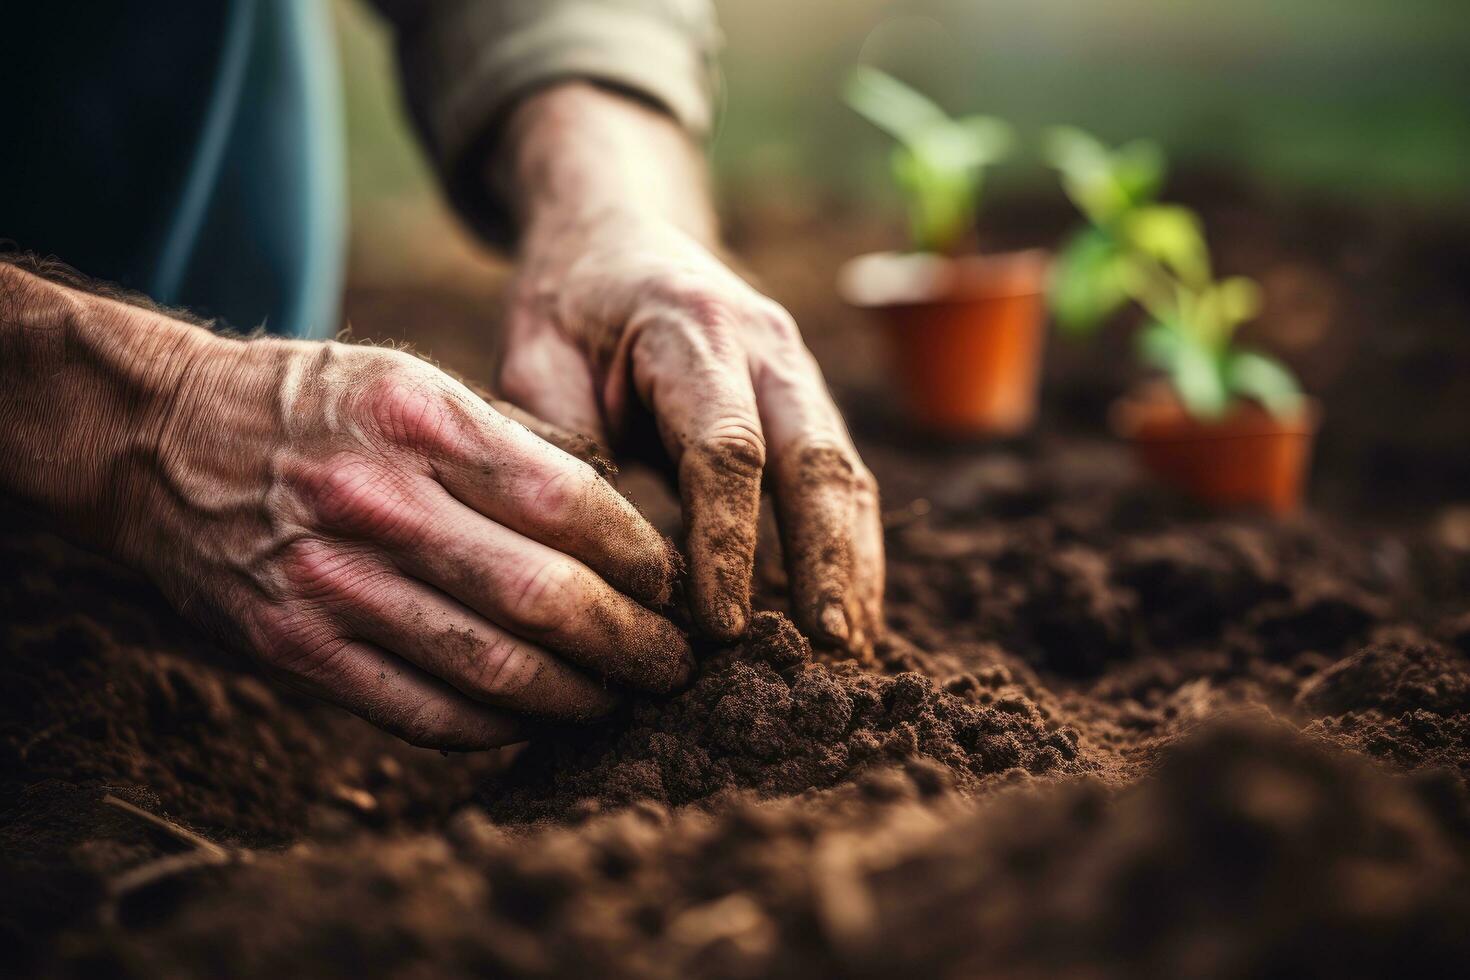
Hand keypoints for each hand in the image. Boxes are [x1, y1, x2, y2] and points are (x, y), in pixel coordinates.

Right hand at [0, 264, 689, 749]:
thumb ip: (507, 443)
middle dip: (632, 642)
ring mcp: (330, 583)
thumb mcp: (408, 379)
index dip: (641, 557)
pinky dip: (496, 727)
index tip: (672, 583)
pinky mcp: (294, 649)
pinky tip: (538, 717)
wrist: (158, 440)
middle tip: (674, 662)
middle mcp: (377, 502)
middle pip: (545, 598)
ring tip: (623, 699)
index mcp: (418, 420)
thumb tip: (616, 520)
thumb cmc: (310, 406)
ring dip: (578, 697)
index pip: (570, 502)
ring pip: (493, 670)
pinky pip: (422, 711)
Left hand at [500, 208, 883, 652]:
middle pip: (816, 458)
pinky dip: (852, 547)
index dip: (728, 542)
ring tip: (851, 653)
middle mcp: (766, 343)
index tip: (718, 627)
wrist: (617, 234)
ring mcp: (800, 369)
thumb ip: (561, 444)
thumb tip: (597, 555)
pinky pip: (846, 477)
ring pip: (847, 472)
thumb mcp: (534, 358)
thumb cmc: (567, 306)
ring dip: (852, 563)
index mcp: (691, 327)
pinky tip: (851, 614)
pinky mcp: (811, 400)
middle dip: (824, 560)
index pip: (726, 447)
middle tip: (824, 649)